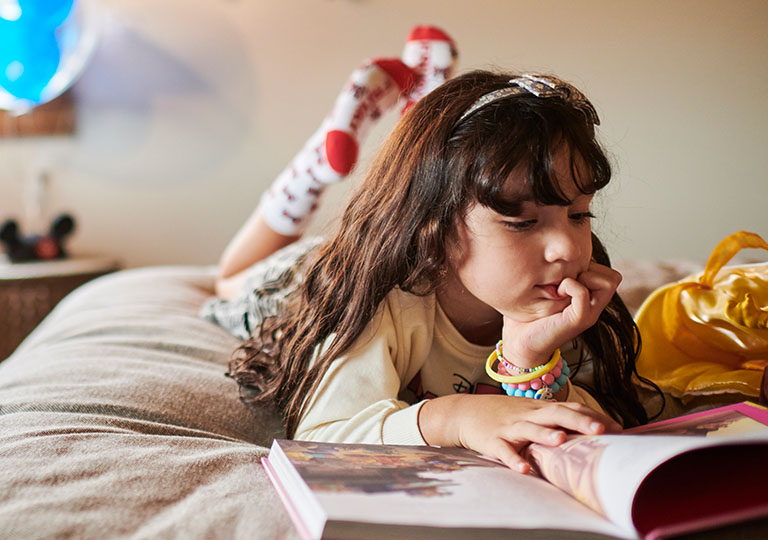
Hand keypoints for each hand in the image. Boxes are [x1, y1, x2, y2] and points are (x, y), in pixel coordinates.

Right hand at [419, 394, 622, 472]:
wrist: (465, 412)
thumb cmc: (504, 415)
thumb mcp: (530, 412)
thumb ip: (556, 420)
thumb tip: (591, 429)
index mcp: (540, 408)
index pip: (571, 408)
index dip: (593, 416)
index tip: (618, 427)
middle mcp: (528, 415)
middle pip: (556, 414)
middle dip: (578, 421)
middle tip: (601, 429)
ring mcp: (509, 427)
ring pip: (529, 429)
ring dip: (545, 435)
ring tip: (562, 441)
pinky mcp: (492, 441)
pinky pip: (503, 452)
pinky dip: (513, 460)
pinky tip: (524, 470)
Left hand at [501, 262, 621, 368]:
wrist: (520, 342)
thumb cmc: (530, 314)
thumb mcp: (548, 289)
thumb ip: (559, 275)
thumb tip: (557, 252)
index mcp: (590, 299)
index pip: (608, 274)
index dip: (590, 266)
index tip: (566, 274)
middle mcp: (594, 307)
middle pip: (614, 277)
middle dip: (591, 270)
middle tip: (567, 279)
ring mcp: (589, 314)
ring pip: (609, 282)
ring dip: (584, 276)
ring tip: (563, 286)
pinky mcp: (579, 320)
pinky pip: (584, 293)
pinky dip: (570, 286)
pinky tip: (557, 293)